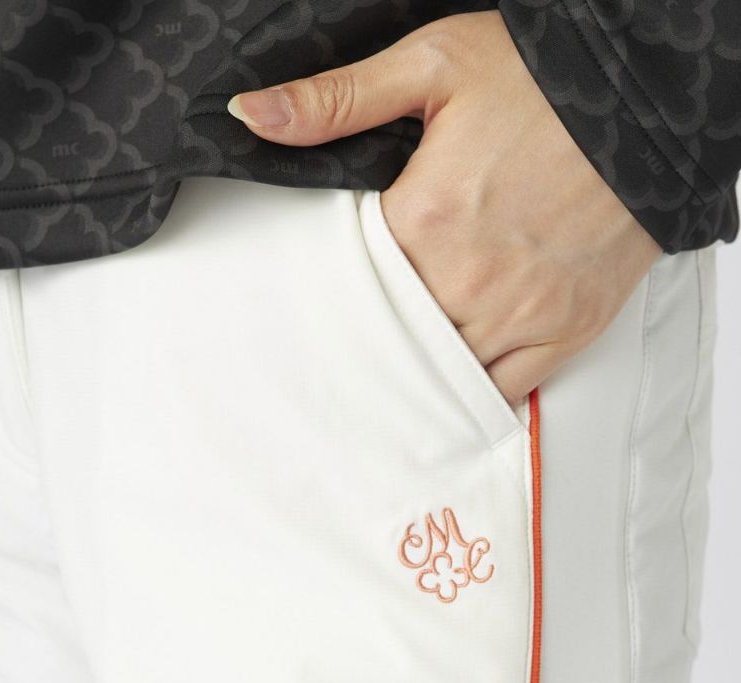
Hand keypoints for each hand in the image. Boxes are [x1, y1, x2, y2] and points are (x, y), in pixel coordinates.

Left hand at [226, 11, 662, 406]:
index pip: (351, 287)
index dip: (329, 302)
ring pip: (441, 374)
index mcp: (425, 219)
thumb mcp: (433, 66)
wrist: (648, 101)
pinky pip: (504, 390)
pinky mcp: (565, 329)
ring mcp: (520, 312)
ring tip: (382, 386)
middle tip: (335, 364)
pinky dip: (472, 397)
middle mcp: (469, 279)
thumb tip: (254, 116)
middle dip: (366, 346)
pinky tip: (446, 395)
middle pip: (391, 339)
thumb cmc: (546, 82)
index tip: (310, 315)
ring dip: (412, 377)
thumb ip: (336, 101)